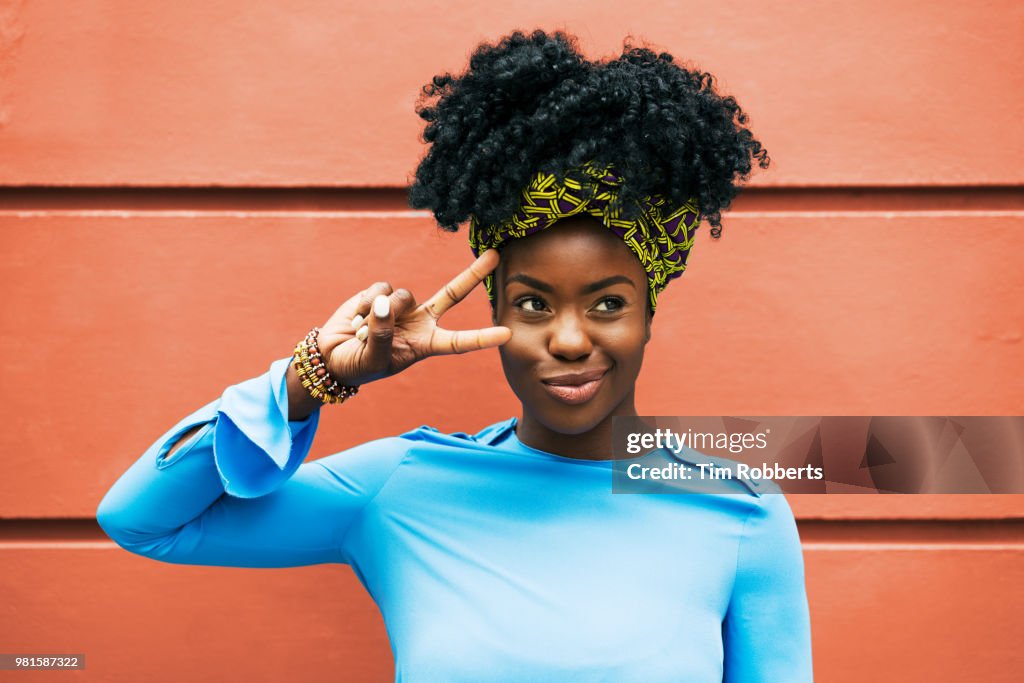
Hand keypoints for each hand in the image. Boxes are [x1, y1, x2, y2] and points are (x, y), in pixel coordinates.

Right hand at [316, 249, 511, 386]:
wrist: (331, 356)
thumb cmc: (358, 366)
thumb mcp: (373, 360)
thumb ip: (382, 335)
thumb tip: (386, 303)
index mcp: (426, 344)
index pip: (458, 341)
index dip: (482, 338)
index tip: (507, 334)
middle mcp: (420, 321)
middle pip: (452, 295)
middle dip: (473, 274)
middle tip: (496, 256)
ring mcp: (402, 305)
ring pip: (403, 295)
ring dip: (381, 313)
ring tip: (363, 332)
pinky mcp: (381, 293)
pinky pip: (381, 288)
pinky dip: (365, 303)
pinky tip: (356, 318)